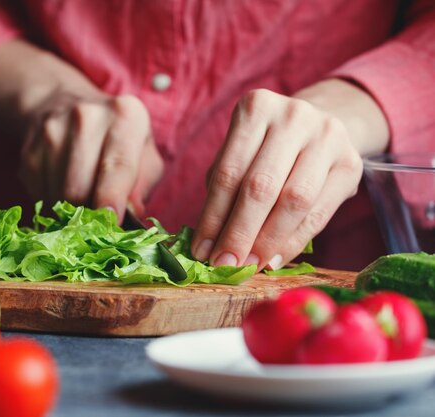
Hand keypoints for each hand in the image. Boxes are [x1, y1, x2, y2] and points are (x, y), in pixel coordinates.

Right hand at [18, 93, 162, 217]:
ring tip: (84, 206)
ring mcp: (52, 131)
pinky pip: (38, 195)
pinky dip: (52, 205)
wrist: (65, 106)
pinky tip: (64, 193)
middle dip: (90, 216)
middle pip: (80, 188)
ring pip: (58, 196)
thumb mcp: (144, 154)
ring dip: (71, 214)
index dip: (112, 198)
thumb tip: (130, 214)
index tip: (111, 222)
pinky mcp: (29, 149)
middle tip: (100, 224)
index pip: (117, 164)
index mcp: (125, 114)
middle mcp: (86, 116)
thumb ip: (142, 184)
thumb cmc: (116, 138)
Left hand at [191, 80, 388, 270]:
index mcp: (257, 108)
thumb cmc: (265, 147)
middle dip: (240, 233)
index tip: (201, 250)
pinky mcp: (352, 163)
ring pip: (294, 201)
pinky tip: (273, 258)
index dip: (213, 217)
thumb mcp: (238, 154)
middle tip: (224, 265)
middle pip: (262, 186)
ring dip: (267, 241)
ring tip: (247, 265)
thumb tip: (209, 245)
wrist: (318, 127)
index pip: (229, 172)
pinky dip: (293, 242)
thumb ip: (223, 191)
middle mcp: (295, 116)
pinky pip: (319, 213)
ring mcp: (328, 136)